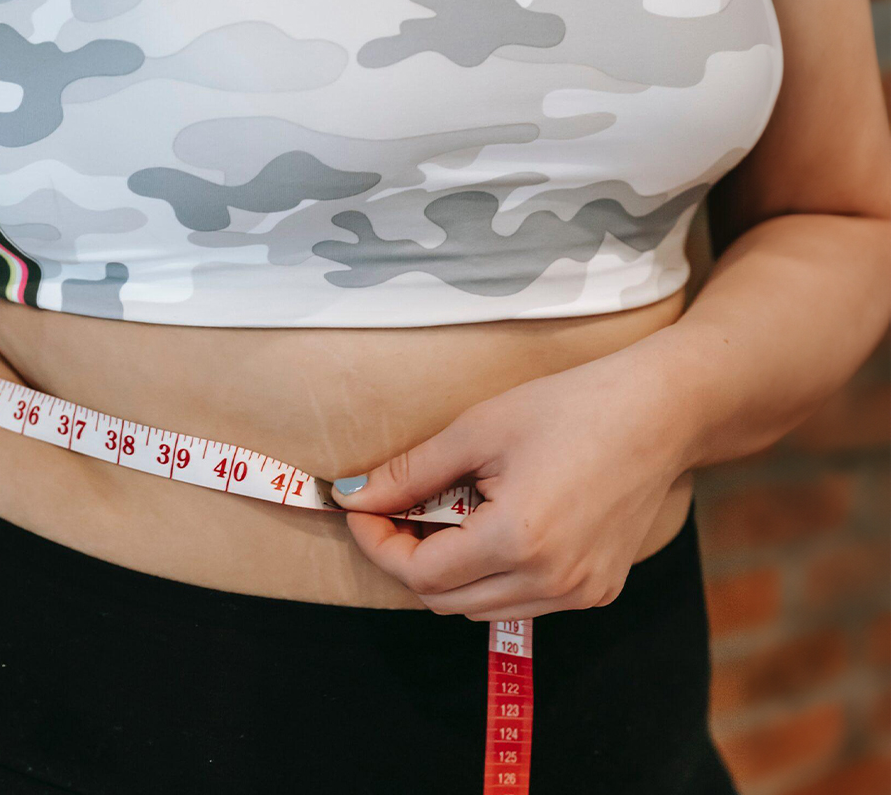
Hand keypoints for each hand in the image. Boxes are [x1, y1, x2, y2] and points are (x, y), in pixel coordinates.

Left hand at [330, 347, 691, 620]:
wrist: (661, 412)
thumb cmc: (570, 408)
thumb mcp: (478, 430)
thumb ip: (410, 473)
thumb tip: (354, 496)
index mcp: (518, 540)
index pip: (419, 573)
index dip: (379, 544)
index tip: (362, 511)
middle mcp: (551, 580)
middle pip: (443, 600)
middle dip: (408, 559)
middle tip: (398, 511)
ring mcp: (579, 593)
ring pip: (480, 608)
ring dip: (449, 572)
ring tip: (448, 515)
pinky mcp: (598, 590)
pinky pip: (522, 602)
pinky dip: (492, 576)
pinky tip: (495, 528)